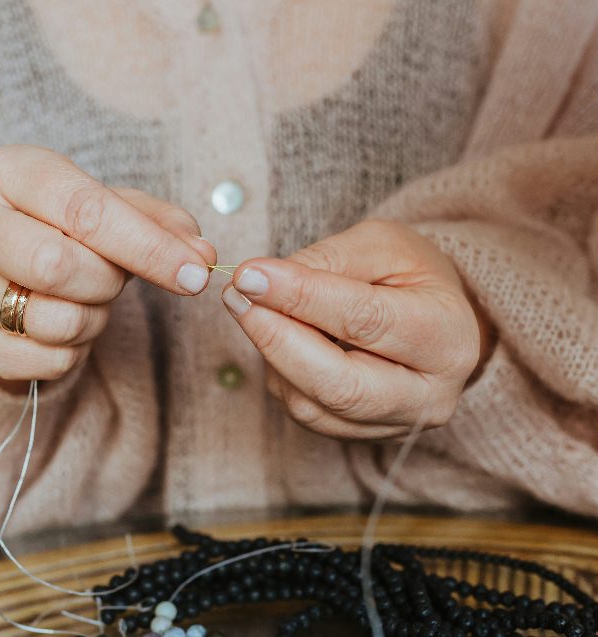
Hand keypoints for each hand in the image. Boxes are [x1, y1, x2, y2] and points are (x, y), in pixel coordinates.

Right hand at [0, 145, 214, 382]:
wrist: (2, 271)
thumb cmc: (63, 231)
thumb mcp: (111, 209)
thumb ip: (159, 224)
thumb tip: (202, 255)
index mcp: (9, 171)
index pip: (84, 210)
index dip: (147, 246)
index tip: (195, 272)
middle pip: (57, 265)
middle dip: (107, 282)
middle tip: (113, 279)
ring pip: (52, 319)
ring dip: (91, 320)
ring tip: (84, 300)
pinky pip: (42, 361)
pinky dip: (71, 352)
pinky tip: (60, 327)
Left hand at [221, 219, 492, 439]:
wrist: (432, 318)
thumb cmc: (407, 275)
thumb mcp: (380, 245)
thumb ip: (325, 262)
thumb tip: (257, 281)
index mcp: (447, 336)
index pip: (365, 320)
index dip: (300, 297)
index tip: (249, 275)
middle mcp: (429, 395)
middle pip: (339, 384)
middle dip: (276, 338)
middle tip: (236, 296)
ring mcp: (395, 425)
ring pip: (312, 405)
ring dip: (270, 354)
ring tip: (253, 307)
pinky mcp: (360, 437)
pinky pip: (304, 412)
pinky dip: (280, 373)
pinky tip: (278, 337)